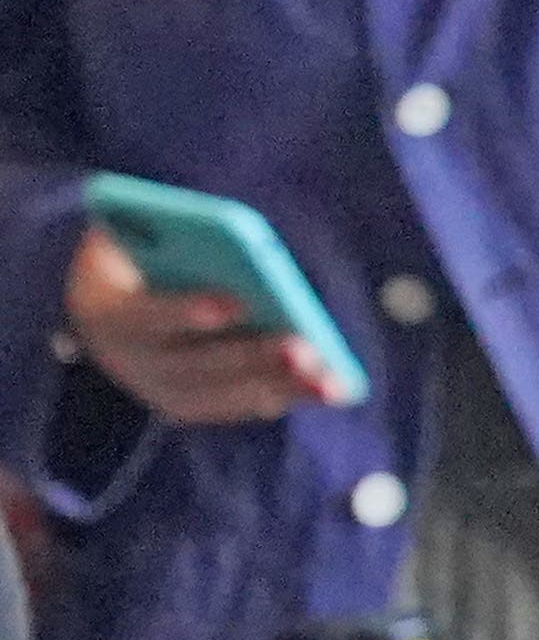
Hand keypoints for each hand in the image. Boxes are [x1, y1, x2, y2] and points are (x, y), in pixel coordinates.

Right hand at [63, 228, 344, 425]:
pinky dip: (281, 396)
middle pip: (192, 364)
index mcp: (108, 310)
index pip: (144, 313)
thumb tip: (239, 236)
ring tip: (330, 379)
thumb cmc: (145, 252)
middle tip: (303, 347)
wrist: (111, 300)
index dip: (186, 309)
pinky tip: (325, 390)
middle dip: (251, 355)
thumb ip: (183, 237)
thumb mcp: (149, 234)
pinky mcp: (183, 404)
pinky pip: (234, 406)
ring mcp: (154, 387)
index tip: (235, 302)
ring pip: (219, 394)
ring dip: (278, 385)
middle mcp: (126, 359)